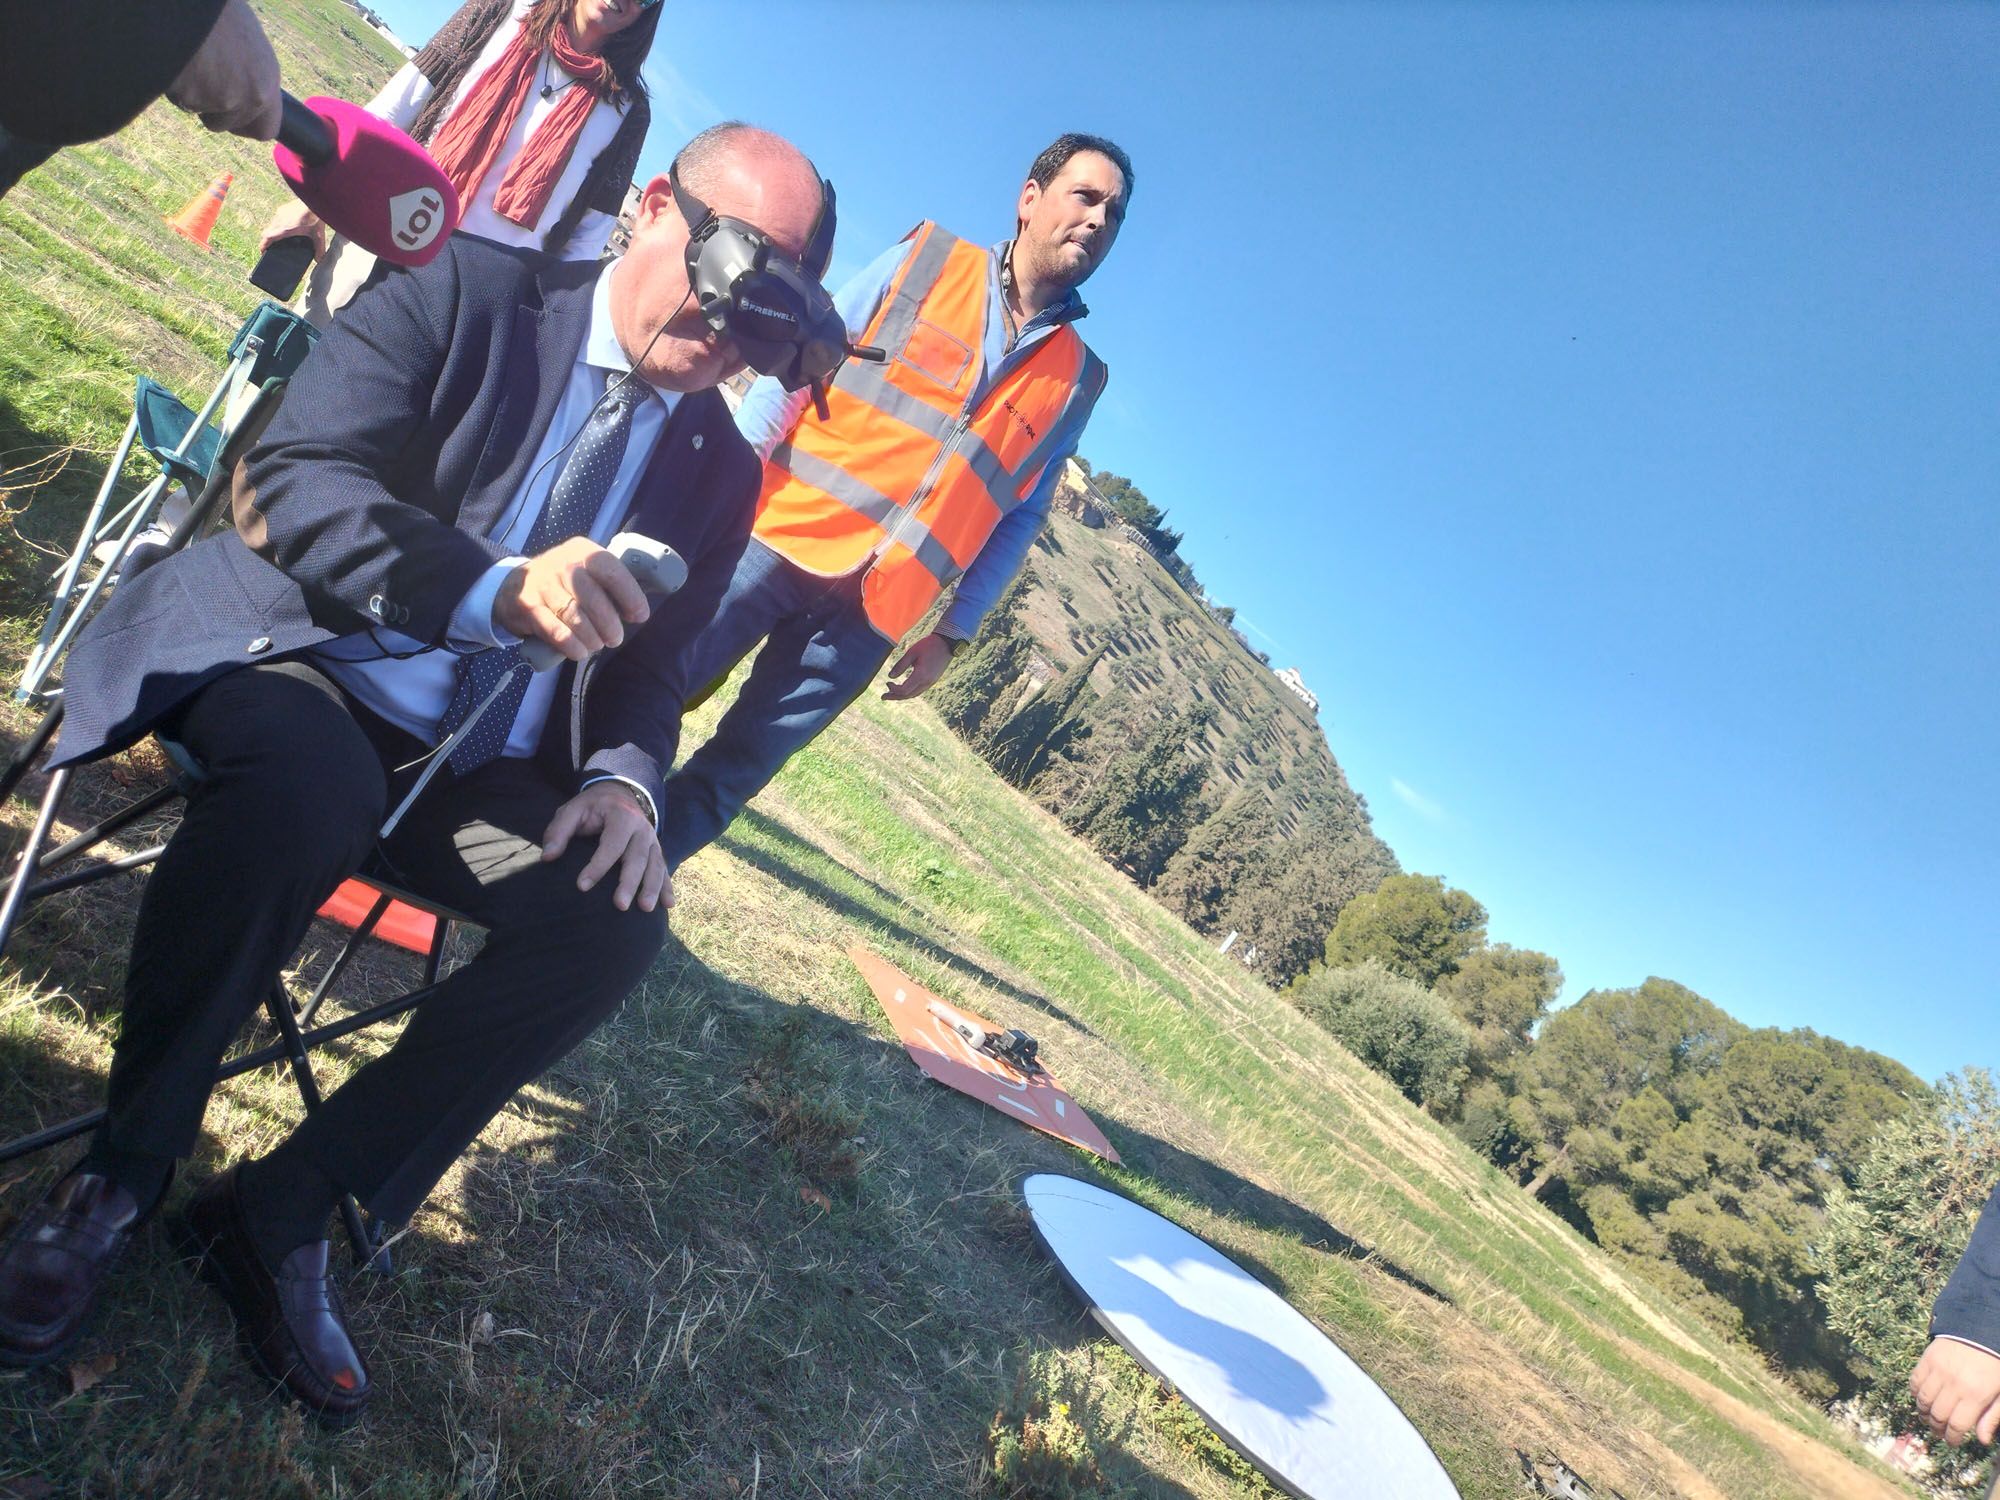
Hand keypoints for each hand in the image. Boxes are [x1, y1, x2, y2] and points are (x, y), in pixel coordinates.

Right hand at [166, 0, 283, 140]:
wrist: (191, 3)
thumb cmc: (216, 13)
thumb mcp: (248, 44)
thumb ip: (250, 74)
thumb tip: (245, 93)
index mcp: (268, 81)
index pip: (266, 130)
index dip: (245, 125)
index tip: (233, 116)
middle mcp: (251, 96)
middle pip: (226, 124)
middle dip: (211, 109)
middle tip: (202, 78)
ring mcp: (222, 100)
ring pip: (199, 111)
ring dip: (191, 95)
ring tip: (190, 61)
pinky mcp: (192, 97)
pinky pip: (177, 98)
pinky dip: (173, 83)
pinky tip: (177, 58)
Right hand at [260, 199, 327, 256]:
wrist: (315, 199)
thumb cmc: (316, 217)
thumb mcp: (319, 235)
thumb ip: (319, 249)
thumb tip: (319, 260)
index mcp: (285, 229)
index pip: (268, 237)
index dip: (263, 245)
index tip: (262, 251)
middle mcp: (279, 220)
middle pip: (267, 232)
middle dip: (268, 240)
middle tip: (271, 247)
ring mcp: (280, 213)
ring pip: (272, 225)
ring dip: (273, 232)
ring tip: (279, 238)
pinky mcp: (283, 208)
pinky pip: (276, 218)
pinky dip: (278, 225)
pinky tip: (287, 228)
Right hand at [494, 538, 650, 664]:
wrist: (515, 585)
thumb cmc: (565, 582)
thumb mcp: (587, 570)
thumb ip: (611, 584)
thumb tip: (637, 611)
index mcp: (584, 552)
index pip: (612, 571)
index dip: (630, 596)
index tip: (639, 616)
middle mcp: (563, 564)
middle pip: (594, 598)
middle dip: (610, 625)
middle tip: (615, 638)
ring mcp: (543, 584)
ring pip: (575, 616)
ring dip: (592, 637)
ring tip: (597, 644)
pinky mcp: (529, 606)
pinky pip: (556, 631)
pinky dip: (571, 645)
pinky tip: (580, 651)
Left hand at [541, 782, 669, 912]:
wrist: (620, 793)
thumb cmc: (593, 807)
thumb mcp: (572, 810)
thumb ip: (559, 831)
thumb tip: (548, 857)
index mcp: (621, 816)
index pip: (611, 845)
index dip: (597, 866)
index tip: (582, 886)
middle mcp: (642, 829)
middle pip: (637, 858)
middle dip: (629, 883)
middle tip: (620, 905)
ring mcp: (652, 840)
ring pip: (655, 866)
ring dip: (652, 888)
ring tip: (645, 909)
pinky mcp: (656, 850)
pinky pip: (663, 869)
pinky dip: (667, 887)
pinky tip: (668, 904)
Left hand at [881, 632, 956, 700]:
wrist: (947, 643)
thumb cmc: (928, 645)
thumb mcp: (911, 653)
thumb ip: (900, 665)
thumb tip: (890, 676)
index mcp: (921, 675)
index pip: (904, 690)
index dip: (893, 689)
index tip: (887, 682)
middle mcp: (927, 682)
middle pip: (908, 695)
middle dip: (895, 697)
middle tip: (883, 697)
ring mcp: (931, 682)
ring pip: (914, 694)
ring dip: (902, 696)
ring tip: (891, 694)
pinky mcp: (933, 680)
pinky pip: (919, 690)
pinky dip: (909, 692)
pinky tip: (903, 689)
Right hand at [1912, 1337, 1999, 1445]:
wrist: (1981, 1330)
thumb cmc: (1995, 1364)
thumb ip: (1993, 1416)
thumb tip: (1982, 1440)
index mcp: (1975, 1395)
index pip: (1957, 1425)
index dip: (1952, 1438)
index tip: (1952, 1442)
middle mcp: (1954, 1385)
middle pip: (1938, 1415)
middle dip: (1937, 1428)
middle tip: (1939, 1432)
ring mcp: (1938, 1371)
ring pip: (1923, 1400)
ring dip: (1924, 1413)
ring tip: (1929, 1418)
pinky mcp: (1927, 1360)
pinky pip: (1915, 1382)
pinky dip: (1915, 1394)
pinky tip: (1922, 1399)